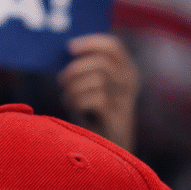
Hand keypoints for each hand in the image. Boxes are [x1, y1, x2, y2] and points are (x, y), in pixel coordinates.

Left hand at [58, 34, 139, 152]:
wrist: (107, 146)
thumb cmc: (93, 111)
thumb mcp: (92, 85)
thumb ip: (86, 68)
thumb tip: (66, 50)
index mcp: (126, 69)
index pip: (113, 46)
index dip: (90, 43)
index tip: (68, 48)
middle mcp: (129, 81)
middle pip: (101, 63)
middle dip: (75, 69)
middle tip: (61, 79)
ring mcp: (125, 99)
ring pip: (97, 79)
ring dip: (74, 88)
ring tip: (68, 98)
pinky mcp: (117, 118)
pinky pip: (95, 99)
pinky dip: (77, 101)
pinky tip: (73, 107)